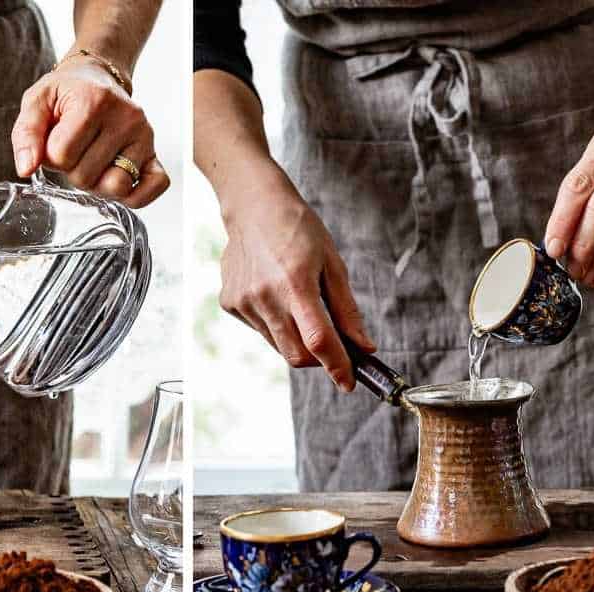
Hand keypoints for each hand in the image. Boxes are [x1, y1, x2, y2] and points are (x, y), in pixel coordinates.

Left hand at [11, 53, 169, 207]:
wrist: (99, 78)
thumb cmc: (68, 92)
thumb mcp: (37, 101)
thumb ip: (26, 134)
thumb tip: (26, 168)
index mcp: (93, 101)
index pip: (61, 155)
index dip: (50, 156)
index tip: (56, 140)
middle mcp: (125, 118)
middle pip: (85, 177)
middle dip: (72, 171)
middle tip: (76, 150)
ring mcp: (144, 137)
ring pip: (115, 188)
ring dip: (98, 185)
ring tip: (94, 163)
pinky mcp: (154, 153)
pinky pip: (156, 186)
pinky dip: (137, 196)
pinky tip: (119, 184)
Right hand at [218, 169, 375, 391]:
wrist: (253, 205)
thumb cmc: (298, 229)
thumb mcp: (332, 263)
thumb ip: (346, 310)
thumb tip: (363, 347)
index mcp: (296, 282)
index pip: (319, 340)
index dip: (337, 366)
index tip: (349, 382)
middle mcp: (265, 296)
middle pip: (296, 354)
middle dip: (318, 359)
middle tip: (332, 345)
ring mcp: (244, 301)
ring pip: (278, 345)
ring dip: (296, 339)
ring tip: (299, 303)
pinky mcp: (230, 304)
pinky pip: (260, 330)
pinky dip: (276, 324)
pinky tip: (275, 294)